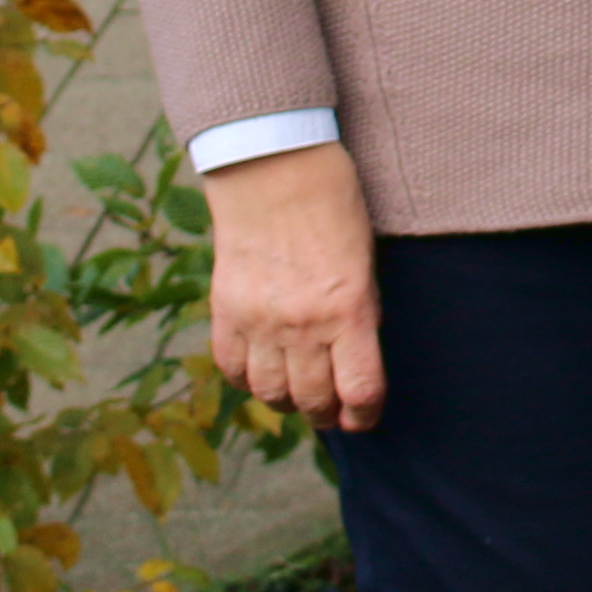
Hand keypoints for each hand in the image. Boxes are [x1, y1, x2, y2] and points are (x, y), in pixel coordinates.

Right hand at [205, 142, 386, 431]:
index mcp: (349, 310)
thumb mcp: (366, 262)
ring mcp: (259, 322)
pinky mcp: (225, 313)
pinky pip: (232, 369)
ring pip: (269, 393)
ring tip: (298, 397)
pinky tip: (261, 373)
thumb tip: (354, 360)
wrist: (275, 172)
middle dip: (327, 415)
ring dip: (287, 403)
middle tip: (333, 414)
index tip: (366, 419)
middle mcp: (303, 325)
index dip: (365, 415)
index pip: (360, 390)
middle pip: (313, 400)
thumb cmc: (334, 208)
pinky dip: (247, 380)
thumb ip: (360, 313)